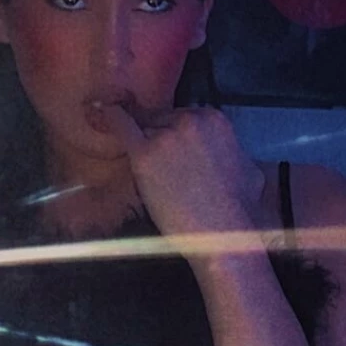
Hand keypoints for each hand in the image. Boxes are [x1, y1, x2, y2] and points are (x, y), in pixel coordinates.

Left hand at [87, 102, 264, 242]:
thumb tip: (231, 156)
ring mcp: (166, 136)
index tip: (171, 147)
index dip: (175, 133)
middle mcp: (190, 121)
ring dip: (142, 141)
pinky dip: (110, 118)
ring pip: (144, 126)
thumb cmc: (238, 211)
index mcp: (216, 121)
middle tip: (160, 165)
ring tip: (138, 159)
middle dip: (159, 138)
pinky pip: (122, 126)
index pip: (185, 116)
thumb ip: (234, 154)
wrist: (223, 234)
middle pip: (163, 118)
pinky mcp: (145, 154)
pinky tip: (97, 111)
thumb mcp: (249, 171)